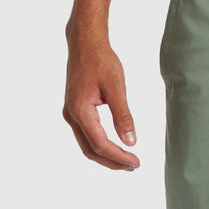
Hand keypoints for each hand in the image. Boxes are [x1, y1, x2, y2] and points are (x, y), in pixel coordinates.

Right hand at [63, 29, 139, 170]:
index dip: (119, 157)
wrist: (84, 42)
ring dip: (106, 156)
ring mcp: (71, 113)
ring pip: (87, 145)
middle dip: (113, 162)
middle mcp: (72, 115)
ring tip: (127, 162)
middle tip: (134, 166)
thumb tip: (131, 142)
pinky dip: (100, 146)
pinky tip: (115, 148)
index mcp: (81, 110)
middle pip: (91, 150)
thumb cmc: (100, 60)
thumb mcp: (116, 87)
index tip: (136, 162)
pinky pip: (86, 136)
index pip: (100, 144)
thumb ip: (123, 116)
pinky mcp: (75, 110)